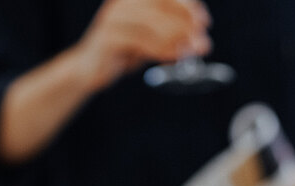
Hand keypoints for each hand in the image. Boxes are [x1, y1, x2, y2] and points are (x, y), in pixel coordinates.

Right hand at [75, 0, 211, 90]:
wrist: (90, 69)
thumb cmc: (124, 51)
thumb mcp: (151, 38)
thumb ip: (172, 35)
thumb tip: (200, 41)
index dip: (187, 5)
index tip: (204, 22)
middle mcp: (122, 1)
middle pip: (161, 4)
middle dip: (187, 22)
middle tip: (203, 42)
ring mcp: (113, 17)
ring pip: (153, 22)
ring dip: (177, 38)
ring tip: (192, 52)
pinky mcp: (108, 36)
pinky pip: (140, 41)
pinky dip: (161, 50)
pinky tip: (174, 58)